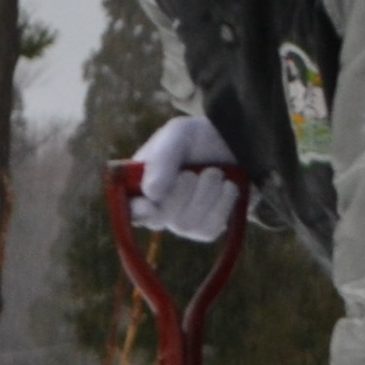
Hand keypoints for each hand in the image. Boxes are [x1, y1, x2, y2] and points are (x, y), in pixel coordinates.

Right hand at [130, 113, 245, 241]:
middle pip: (160, 218)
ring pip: (186, 223)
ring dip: (205, 193)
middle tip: (192, 172)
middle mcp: (159, 209)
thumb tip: (151, 193)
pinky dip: (223, 203)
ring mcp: (183, 222)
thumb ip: (162, 158)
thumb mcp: (178, 134)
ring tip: (214, 172)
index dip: (137, 210)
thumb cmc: (199, 139)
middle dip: (179, 192)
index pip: (129, 208)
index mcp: (141, 185)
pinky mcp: (208, 229)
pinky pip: (211, 227)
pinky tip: (228, 186)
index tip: (149, 204)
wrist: (235, 144)